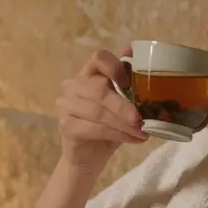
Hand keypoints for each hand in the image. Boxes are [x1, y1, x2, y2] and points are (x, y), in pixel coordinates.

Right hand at [57, 46, 146, 176]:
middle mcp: (73, 86)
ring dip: (123, 124)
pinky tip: (132, 139)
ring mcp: (66, 106)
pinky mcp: (66, 126)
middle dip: (123, 106)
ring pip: (98, 111)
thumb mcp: (121, 104)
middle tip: (141, 119)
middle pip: (99, 89)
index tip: (131, 83)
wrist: (88, 157)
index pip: (98, 58)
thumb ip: (128, 83)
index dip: (115, 67)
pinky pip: (95, 128)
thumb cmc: (107, 127)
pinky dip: (117, 134)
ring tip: (141, 132)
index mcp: (88, 74)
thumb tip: (135, 49)